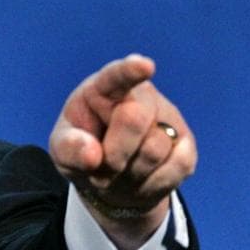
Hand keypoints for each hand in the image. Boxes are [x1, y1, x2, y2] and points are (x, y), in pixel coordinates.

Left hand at [49, 54, 196, 247]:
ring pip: (154, 150)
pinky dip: (151, 183)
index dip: (130, 71)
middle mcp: (140, 97)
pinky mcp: (186, 145)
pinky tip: (140, 178)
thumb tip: (92, 155)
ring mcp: (167, 120)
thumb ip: (69, 149)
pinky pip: (176, 167)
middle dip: (113, 153)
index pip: (116, 76)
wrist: (110, 179)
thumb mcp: (62, 151)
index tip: (143, 65)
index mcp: (102, 89)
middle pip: (134, 121)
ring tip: (118, 171)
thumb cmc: (83, 152)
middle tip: (100, 165)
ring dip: (129, 173)